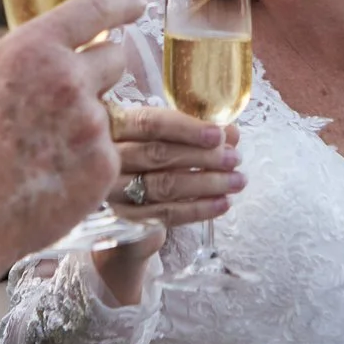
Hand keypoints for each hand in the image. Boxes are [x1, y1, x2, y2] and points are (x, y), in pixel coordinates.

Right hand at [0, 0, 139, 316]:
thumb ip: (23, 75)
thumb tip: (47, 72)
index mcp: (30, 50)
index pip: (94, 8)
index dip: (121, 2)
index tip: (137, 3)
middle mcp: (68, 79)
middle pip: (115, 59)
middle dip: (100, 74)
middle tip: (71, 102)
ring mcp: (91, 124)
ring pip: (111, 111)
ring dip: (89, 125)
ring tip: (45, 156)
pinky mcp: (104, 167)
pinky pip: (107, 155)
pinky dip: (88, 166)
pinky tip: (52, 183)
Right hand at [91, 108, 239, 304]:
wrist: (124, 211)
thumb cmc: (147, 163)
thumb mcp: (168, 141)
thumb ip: (197, 134)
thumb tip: (231, 132)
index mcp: (115, 125)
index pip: (150, 123)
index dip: (187, 128)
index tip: (220, 135)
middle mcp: (106, 156)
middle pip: (158, 154)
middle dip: (203, 156)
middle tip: (235, 159)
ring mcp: (112, 190)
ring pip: (164, 185)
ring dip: (207, 183)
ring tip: (237, 181)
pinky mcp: (124, 219)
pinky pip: (165, 214)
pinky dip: (198, 210)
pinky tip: (222, 204)